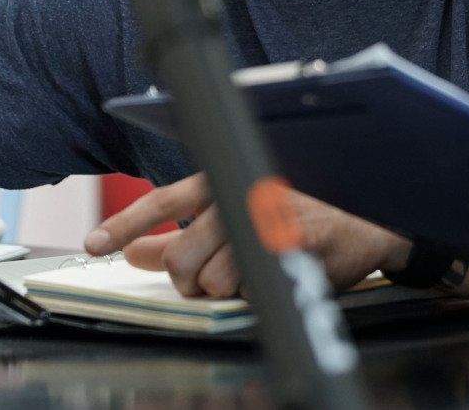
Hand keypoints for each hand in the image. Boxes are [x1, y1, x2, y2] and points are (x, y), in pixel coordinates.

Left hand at [86, 174, 408, 298]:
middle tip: (209, 277)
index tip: (94, 244)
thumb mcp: (241, 201)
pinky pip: (252, 292)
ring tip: (251, 272)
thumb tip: (137, 250)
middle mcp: (244, 190)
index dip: (125, 224)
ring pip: (215, 281)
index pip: (165, 200)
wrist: (374, 212)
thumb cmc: (305, 205)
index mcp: (227, 174)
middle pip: (183, 256)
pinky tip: (276, 274)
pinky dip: (258, 294)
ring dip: (227, 290)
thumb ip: (185, 228)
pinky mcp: (294, 249)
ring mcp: (269, 220)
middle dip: (189, 278)